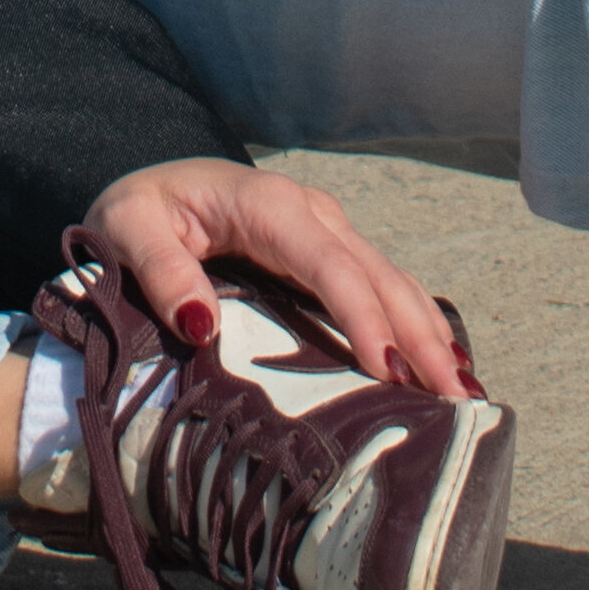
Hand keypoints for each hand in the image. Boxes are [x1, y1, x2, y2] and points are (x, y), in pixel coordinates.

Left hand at [81, 158, 482, 400]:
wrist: (146, 190)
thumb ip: (160, 271)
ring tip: (462, 390)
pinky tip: (441, 359)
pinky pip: (382, 284)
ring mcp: (326, 230)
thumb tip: (201, 323)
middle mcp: (310, 213)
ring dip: (429, 332)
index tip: (390, 372)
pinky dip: (416, 321)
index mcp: (267, 204)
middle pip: (378, 275)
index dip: (364, 317)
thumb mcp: (126, 229)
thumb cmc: (136, 213)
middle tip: (454, 398)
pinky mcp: (330, 250)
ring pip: (391, 280)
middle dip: (419, 336)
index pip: (329, 264)